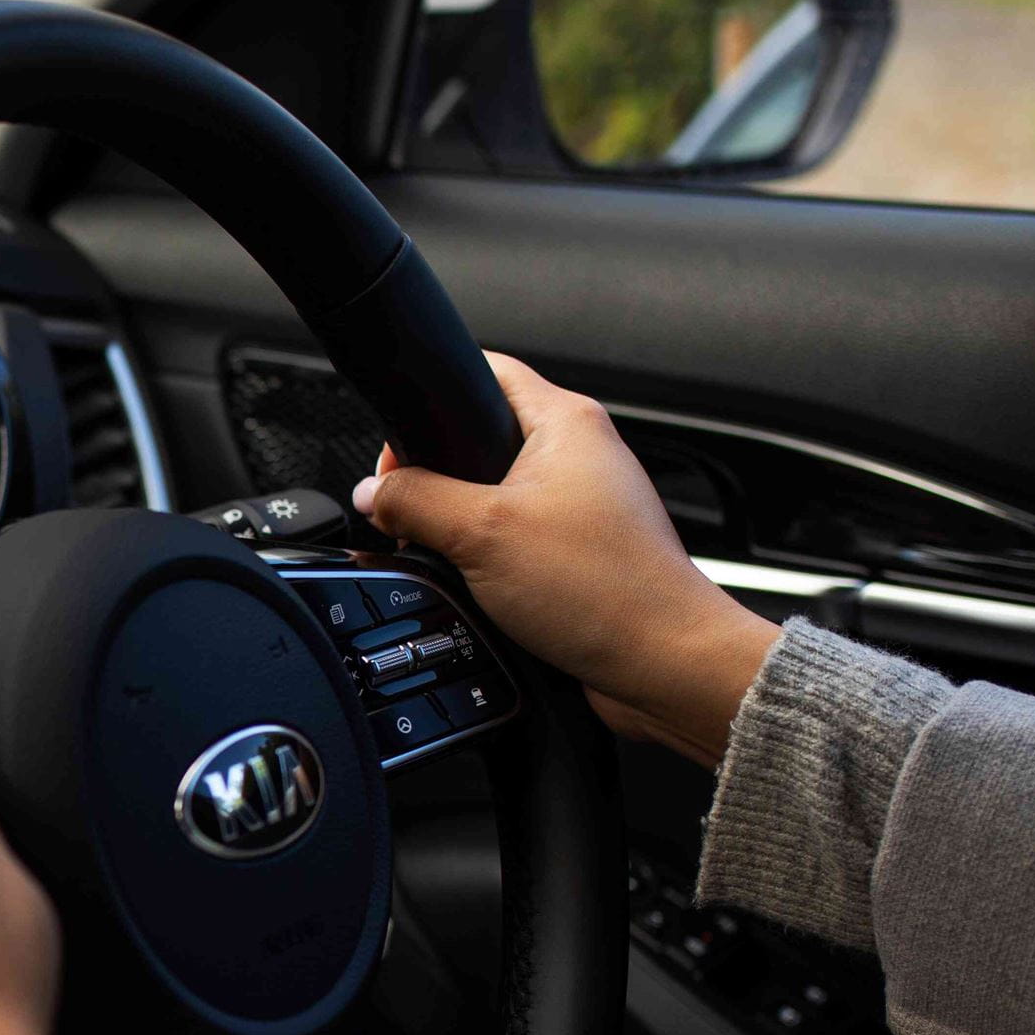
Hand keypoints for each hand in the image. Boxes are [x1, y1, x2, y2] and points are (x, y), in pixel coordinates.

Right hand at [352, 352, 778, 766]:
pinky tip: (478, 586)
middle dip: (436, 476)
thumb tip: (374, 493)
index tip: (399, 448)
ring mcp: (580, 503)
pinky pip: (512, 538)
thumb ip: (414, 503)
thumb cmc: (605, 589)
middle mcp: (579, 453)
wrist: (661, 663)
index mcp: (566, 421)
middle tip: (417, 511)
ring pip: (492, 494)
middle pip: (479, 439)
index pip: (484, 371)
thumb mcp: (480, 533)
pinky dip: (486, 558)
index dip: (431, 400)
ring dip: (460, 524)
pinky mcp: (577, 550)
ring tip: (453, 554)